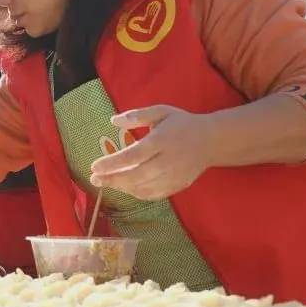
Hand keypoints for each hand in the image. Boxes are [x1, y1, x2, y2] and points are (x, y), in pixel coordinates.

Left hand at [89, 105, 214, 200]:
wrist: (211, 140)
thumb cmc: (181, 124)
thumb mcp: (161, 111)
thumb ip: (137, 115)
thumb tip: (113, 121)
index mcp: (162, 140)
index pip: (134, 155)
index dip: (113, 163)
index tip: (94, 167)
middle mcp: (169, 160)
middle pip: (137, 176)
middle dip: (113, 180)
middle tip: (94, 180)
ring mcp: (175, 176)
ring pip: (144, 188)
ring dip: (123, 187)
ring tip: (107, 182)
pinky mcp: (178, 185)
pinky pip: (154, 194)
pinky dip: (137, 194)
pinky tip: (126, 187)